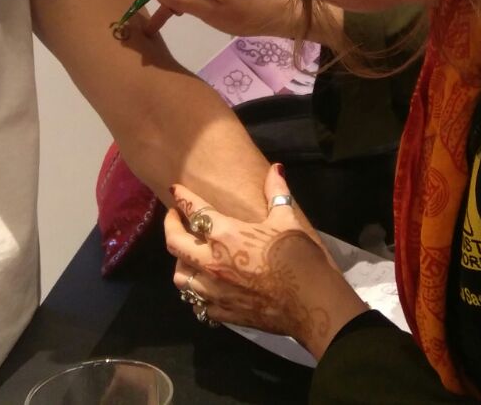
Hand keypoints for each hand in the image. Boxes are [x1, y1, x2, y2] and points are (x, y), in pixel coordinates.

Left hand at [166, 164, 367, 359]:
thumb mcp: (287, 221)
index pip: (195, 210)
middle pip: (174, 243)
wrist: (310, 303)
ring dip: (180, 262)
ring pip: (180, 277)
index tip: (175, 190)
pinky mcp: (221, 312)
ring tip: (187, 254)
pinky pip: (198, 302)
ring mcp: (214, 290)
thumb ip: (276, 193)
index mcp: (225, 235)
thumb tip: (276, 169)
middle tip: (174, 217)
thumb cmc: (298, 257)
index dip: (183, 198)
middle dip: (169, 226)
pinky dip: (197, 291)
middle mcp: (211, 262)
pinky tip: (205, 286)